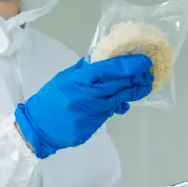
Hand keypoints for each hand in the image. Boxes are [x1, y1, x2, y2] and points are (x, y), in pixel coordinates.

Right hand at [15, 56, 152, 158]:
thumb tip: (102, 58)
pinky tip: (126, 102)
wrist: (38, 128)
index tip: (142, 60)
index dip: (128, 64)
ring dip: (134, 91)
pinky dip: (119, 105)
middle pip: (118, 84)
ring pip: (118, 98)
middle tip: (149, 72)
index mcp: (78, 80)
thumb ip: (83, 70)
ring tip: (145, 86)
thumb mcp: (64, 79)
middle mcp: (88, 95)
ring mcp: (92, 111)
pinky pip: (110, 112)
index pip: (108, 69)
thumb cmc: (49, 100)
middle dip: (137, 78)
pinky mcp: (94, 124)